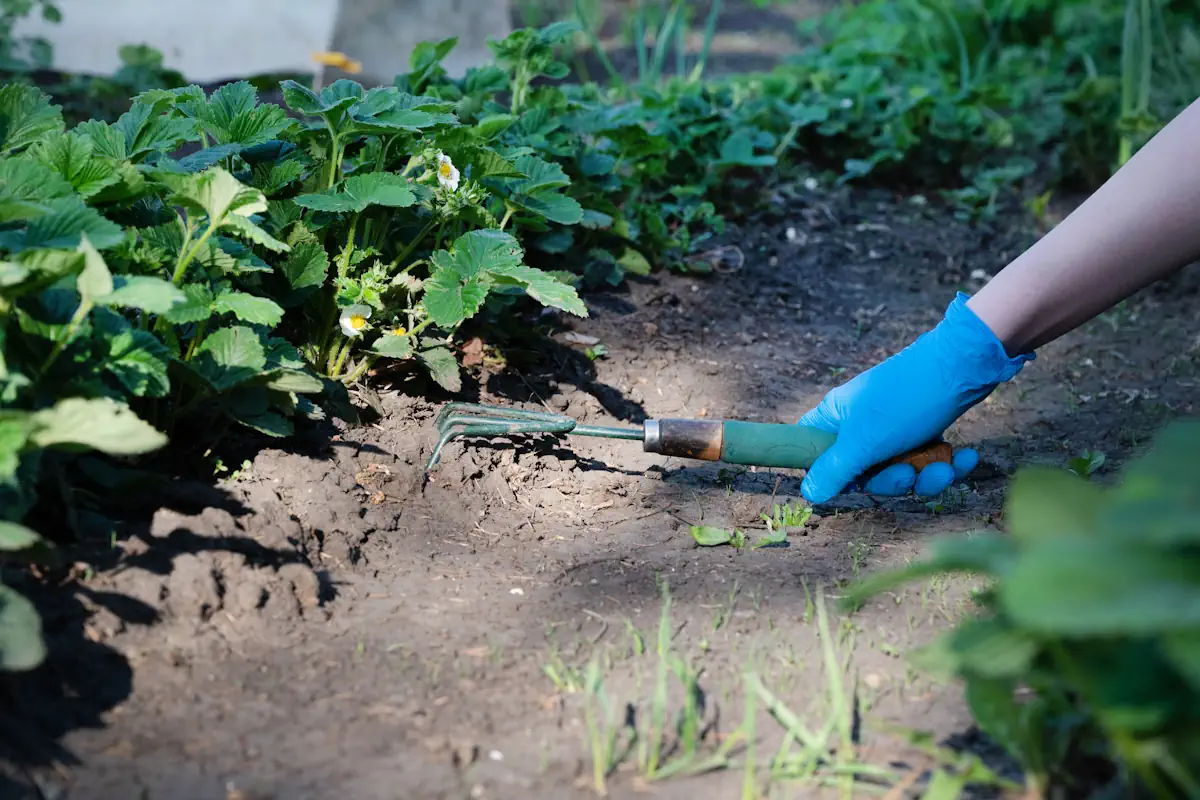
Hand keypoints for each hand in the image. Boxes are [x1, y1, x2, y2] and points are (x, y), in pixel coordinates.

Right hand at [798, 292, 1033, 503]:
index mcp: (836, 418)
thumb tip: (808, 492)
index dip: (829, 474)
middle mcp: (859, 423)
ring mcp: (892, 426)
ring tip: (947, 468)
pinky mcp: (921, 428)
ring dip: (926, 476)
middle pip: (864, 472)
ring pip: (899, 469)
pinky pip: (924, 459)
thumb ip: (835, 469)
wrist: (965, 365)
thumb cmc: (906, 399)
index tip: (853, 482)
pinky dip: (946, 464)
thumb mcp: (865, 441)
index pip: (814, 453)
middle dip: (893, 481)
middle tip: (909, 474)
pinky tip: (966, 458)